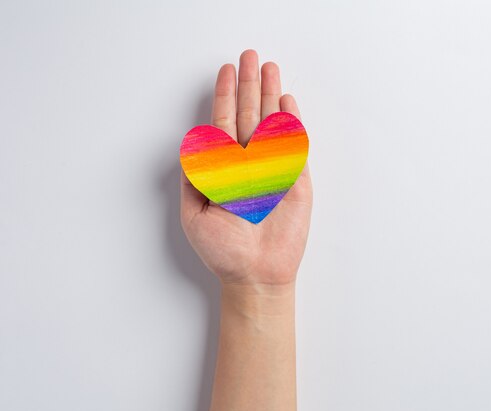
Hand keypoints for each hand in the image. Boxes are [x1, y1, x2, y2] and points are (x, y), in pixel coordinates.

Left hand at [180, 50, 311, 288]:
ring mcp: (273, 170)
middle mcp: (249, 164)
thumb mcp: (194, 213)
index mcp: (225, 169)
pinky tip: (287, 102)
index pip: (224, 124)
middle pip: (249, 115)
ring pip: (272, 124)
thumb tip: (196, 141)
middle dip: (249, 85)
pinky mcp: (295, 181)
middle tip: (250, 55)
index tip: (225, 71)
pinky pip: (293, 147)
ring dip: (271, 95)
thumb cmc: (223, 250)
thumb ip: (195, 177)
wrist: (254, 274)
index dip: (225, 96)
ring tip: (270, 68)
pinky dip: (291, 124)